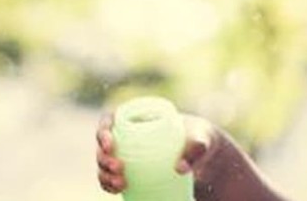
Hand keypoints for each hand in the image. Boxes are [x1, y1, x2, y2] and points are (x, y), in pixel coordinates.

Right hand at [96, 111, 226, 193]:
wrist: (204, 158)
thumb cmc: (200, 139)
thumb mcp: (202, 139)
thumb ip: (196, 148)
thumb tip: (180, 169)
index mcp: (138, 117)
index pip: (110, 119)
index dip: (103, 131)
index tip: (111, 145)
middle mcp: (127, 135)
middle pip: (103, 144)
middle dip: (103, 157)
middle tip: (119, 168)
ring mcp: (127, 154)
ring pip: (104, 163)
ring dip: (104, 174)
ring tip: (120, 183)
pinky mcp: (131, 171)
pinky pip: (111, 178)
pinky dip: (109, 184)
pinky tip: (116, 189)